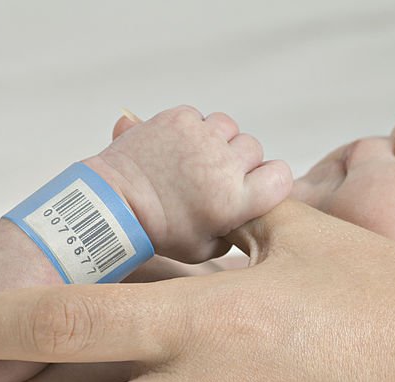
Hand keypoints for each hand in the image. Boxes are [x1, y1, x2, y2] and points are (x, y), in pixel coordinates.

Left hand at [89, 105, 292, 262]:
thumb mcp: (205, 250)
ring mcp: (202, 138)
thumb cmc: (160, 231)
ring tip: (194, 160)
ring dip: (217, 140)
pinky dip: (192, 130)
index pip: (280, 175)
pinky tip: (176, 150)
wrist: (114, 203)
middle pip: (253, 148)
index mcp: (235, 200)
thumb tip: (248, 212)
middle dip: (238, 161)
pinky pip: (200, 117)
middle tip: (212, 176)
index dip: (269, 179)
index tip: (251, 185)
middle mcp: (224, 165)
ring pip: (228, 127)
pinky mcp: (180, 119)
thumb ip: (235, 231)